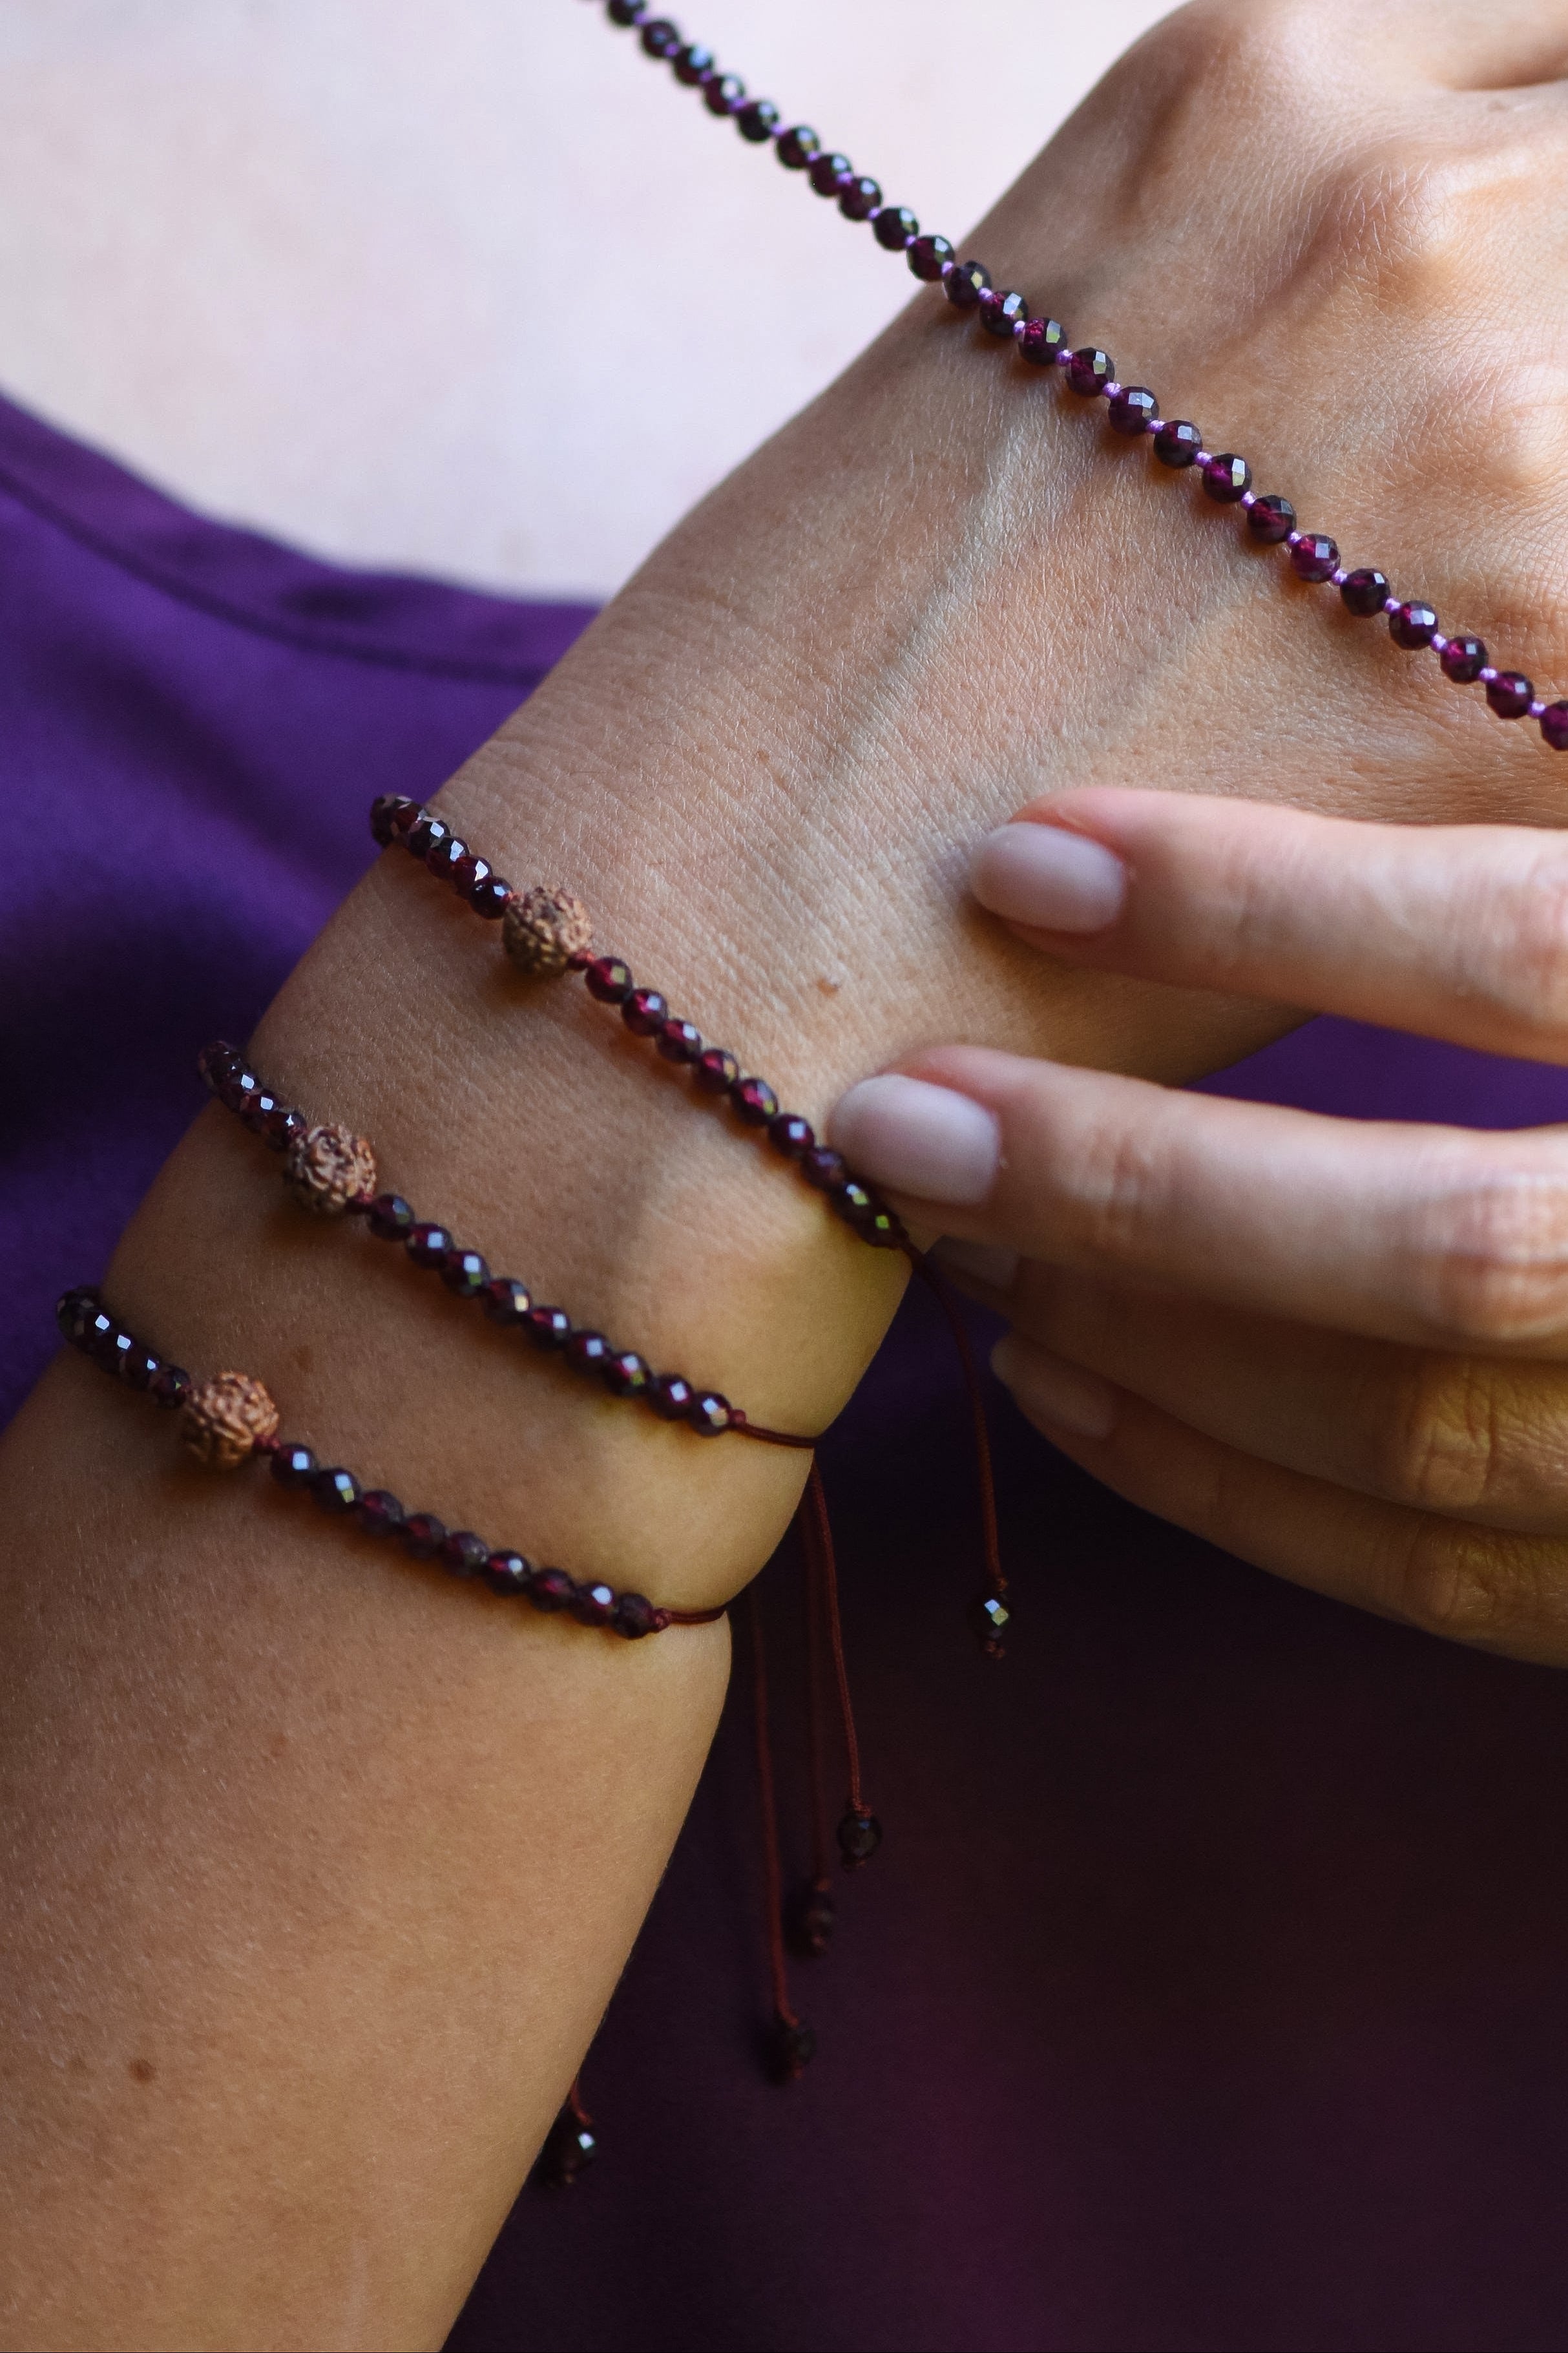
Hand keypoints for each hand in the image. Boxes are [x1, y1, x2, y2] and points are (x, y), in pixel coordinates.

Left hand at [831, 786, 1567, 1667]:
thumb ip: (1521, 749)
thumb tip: (1376, 606)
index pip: (1532, 954)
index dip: (1269, 906)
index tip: (1029, 853)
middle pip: (1454, 1241)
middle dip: (1146, 1179)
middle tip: (904, 1103)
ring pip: (1417, 1428)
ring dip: (1149, 1327)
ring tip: (950, 1221)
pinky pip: (1434, 1583)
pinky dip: (1218, 1488)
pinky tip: (1060, 1384)